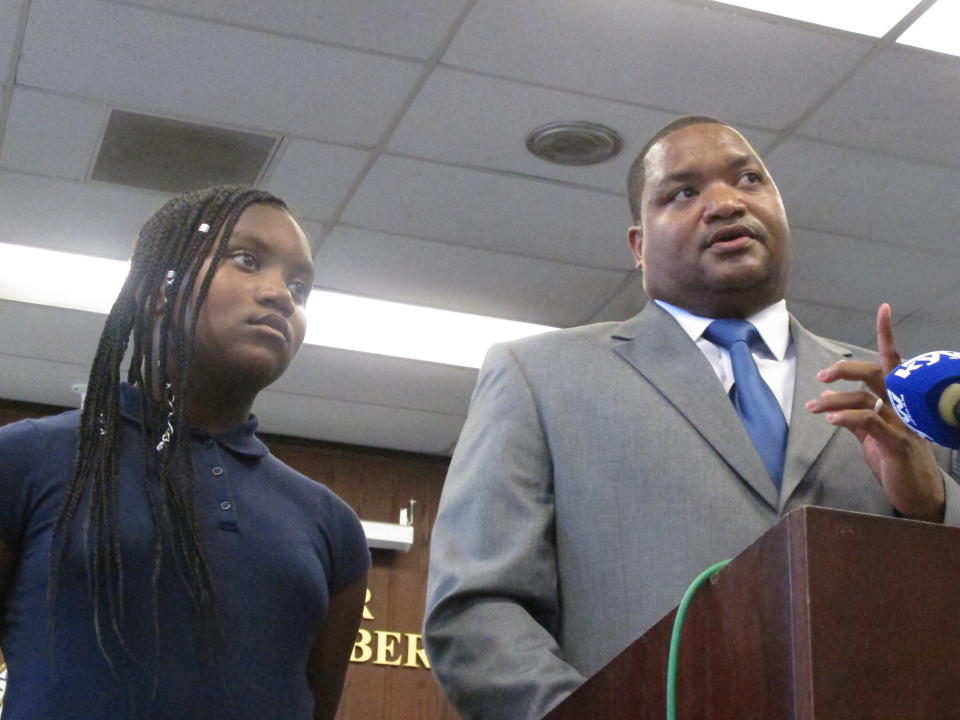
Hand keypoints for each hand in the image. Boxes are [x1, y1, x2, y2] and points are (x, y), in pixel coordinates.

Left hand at [804, 303, 944, 521]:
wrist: (917, 493)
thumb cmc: (894, 458)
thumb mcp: (870, 433)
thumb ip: (852, 413)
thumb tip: (826, 395)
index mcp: (897, 400)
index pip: (892, 361)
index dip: (887, 335)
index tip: (883, 308)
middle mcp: (903, 406)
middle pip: (877, 374)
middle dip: (847, 370)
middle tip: (821, 374)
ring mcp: (903, 424)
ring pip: (867, 398)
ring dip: (835, 399)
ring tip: (813, 407)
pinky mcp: (898, 443)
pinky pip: (870, 422)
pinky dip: (846, 417)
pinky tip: (830, 420)